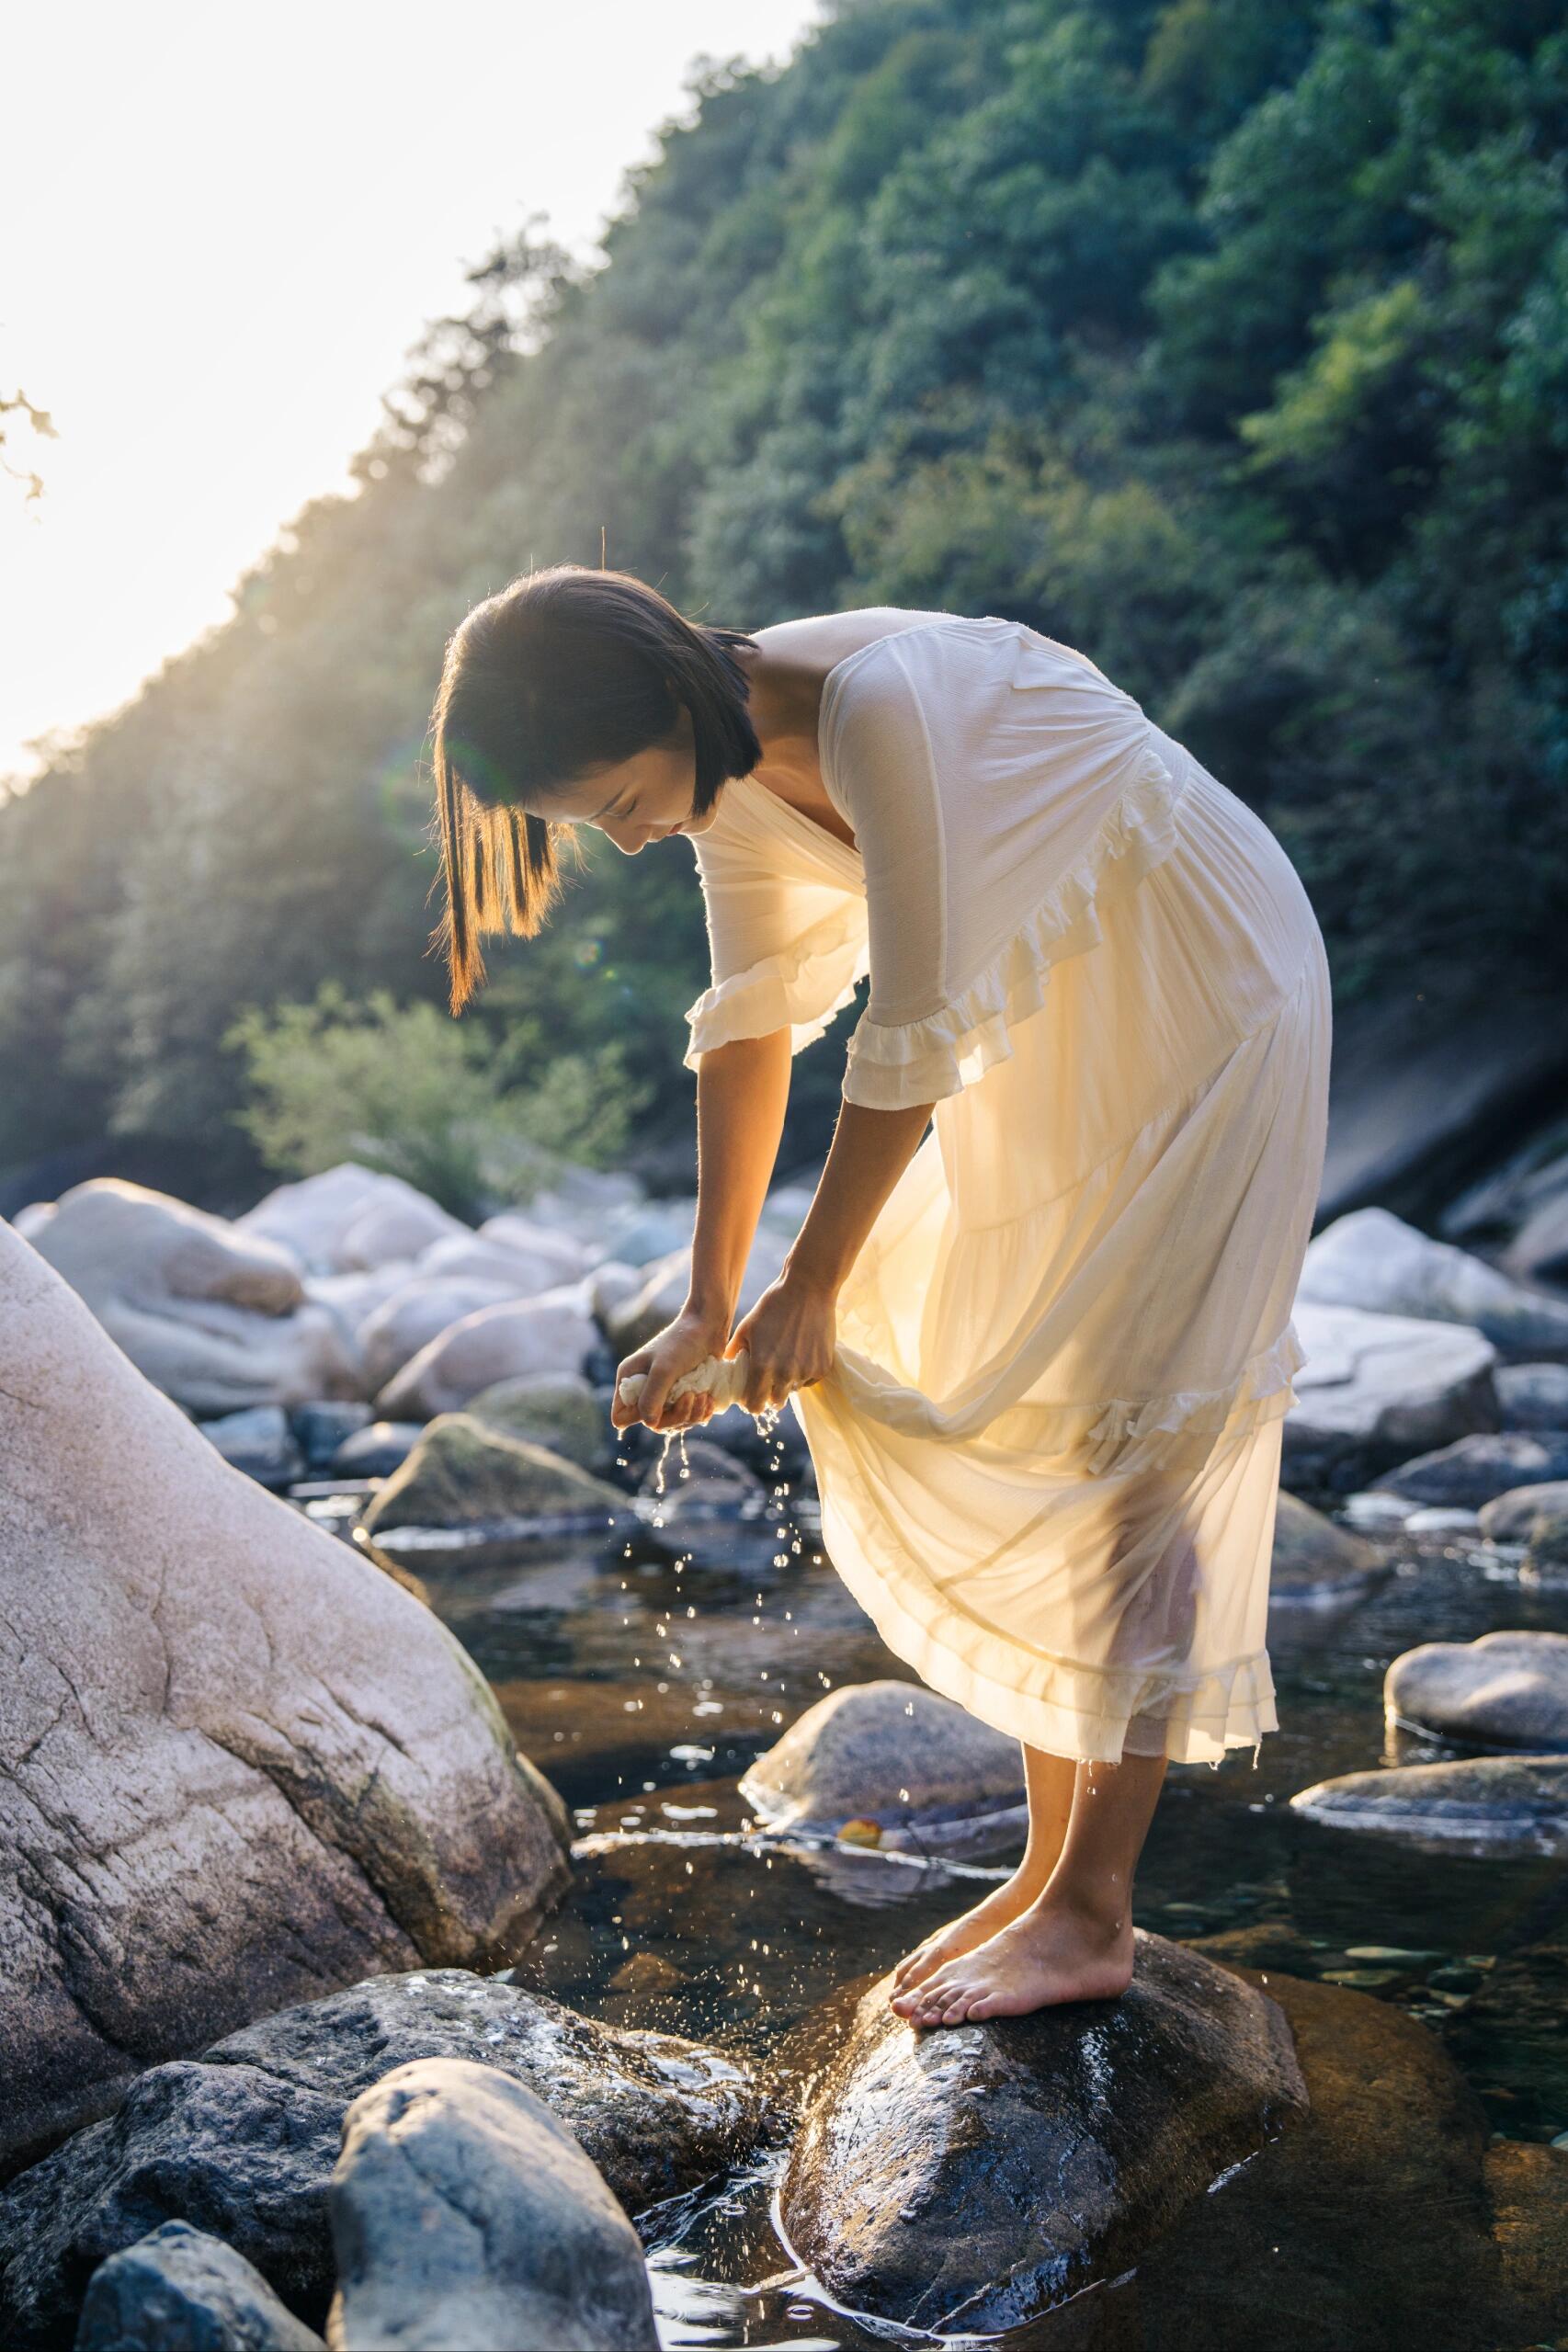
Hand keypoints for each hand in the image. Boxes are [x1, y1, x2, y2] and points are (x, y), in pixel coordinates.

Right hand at [612, 1306, 728, 1433]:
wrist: (709, 1326)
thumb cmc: (683, 1342)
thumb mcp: (664, 1369)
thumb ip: (652, 1397)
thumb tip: (649, 1423)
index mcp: (630, 1380)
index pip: (621, 1416)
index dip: (639, 1418)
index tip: (660, 1405)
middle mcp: (645, 1389)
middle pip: (652, 1423)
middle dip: (675, 1416)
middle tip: (691, 1398)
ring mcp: (665, 1393)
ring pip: (673, 1423)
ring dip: (691, 1415)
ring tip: (703, 1396)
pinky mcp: (684, 1395)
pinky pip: (689, 1418)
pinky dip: (700, 1413)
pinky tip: (708, 1399)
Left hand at [726, 1271, 836, 1414]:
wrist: (809, 1289)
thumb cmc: (773, 1305)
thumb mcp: (747, 1326)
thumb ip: (735, 1351)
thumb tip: (726, 1366)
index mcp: (762, 1365)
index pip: (754, 1404)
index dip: (751, 1402)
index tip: (751, 1395)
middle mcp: (785, 1373)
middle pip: (775, 1402)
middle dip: (770, 1394)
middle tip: (769, 1380)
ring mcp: (806, 1371)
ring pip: (794, 1389)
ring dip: (788, 1382)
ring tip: (786, 1359)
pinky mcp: (823, 1366)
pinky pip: (810, 1380)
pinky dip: (805, 1372)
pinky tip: (801, 1353)